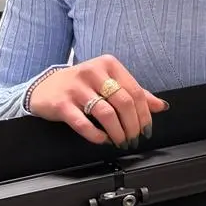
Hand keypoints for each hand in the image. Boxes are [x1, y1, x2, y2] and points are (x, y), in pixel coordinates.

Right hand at [27, 54, 167, 147]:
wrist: (44, 87)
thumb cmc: (82, 85)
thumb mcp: (109, 82)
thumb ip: (134, 93)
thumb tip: (160, 106)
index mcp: (109, 65)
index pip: (135, 91)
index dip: (145, 114)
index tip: (147, 129)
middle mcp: (93, 72)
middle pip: (124, 102)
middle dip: (133, 125)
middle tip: (134, 139)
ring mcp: (76, 87)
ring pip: (106, 113)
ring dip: (117, 132)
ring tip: (120, 141)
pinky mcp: (61, 103)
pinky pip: (82, 123)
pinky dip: (96, 135)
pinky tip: (102, 140)